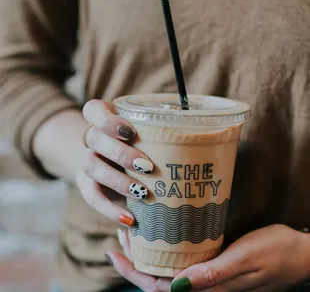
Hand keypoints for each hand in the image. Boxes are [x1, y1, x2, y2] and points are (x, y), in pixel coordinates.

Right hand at [77, 99, 153, 225]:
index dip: (108, 120)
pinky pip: (92, 197)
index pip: (93, 110)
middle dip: (120, 153)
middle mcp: (91, 138)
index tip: (131, 132)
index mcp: (103, 119)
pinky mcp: (86, 184)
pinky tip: (129, 218)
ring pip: (92, 166)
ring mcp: (86, 160)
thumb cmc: (134, 142)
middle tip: (147, 166)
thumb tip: (203, 153)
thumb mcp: (143, 133)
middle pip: (94, 139)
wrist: (105, 156)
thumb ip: (161, 137)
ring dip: (117, 180)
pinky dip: (110, 209)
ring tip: (142, 192)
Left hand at [107, 225, 309, 291]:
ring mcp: (208, 275)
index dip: (134, 273)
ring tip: (134, 232)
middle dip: (135, 260)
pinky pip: (183, 260)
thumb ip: (213, 275)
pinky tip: (161, 233)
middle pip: (158, 279)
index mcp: (209, 289)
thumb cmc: (275, 252)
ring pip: (168, 269)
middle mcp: (204, 285)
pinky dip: (166, 248)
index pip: (160, 288)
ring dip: (148, 253)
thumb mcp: (245, 259)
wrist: (298, 253)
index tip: (116, 253)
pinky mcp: (214, 263)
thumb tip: (177, 286)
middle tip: (121, 235)